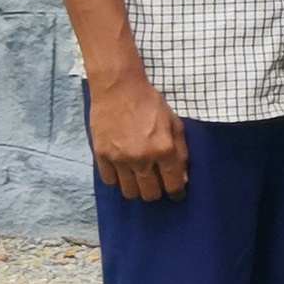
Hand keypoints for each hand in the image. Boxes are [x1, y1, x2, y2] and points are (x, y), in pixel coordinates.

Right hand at [86, 67, 189, 202]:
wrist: (119, 88)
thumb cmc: (150, 103)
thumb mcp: (175, 124)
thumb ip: (181, 153)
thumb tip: (182, 179)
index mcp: (164, 150)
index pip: (173, 186)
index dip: (176, 193)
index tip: (176, 194)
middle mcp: (142, 158)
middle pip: (150, 194)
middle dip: (156, 191)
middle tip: (157, 182)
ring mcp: (119, 159)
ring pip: (129, 192)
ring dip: (136, 188)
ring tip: (139, 178)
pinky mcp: (101, 155)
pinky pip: (110, 181)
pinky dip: (117, 179)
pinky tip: (123, 170)